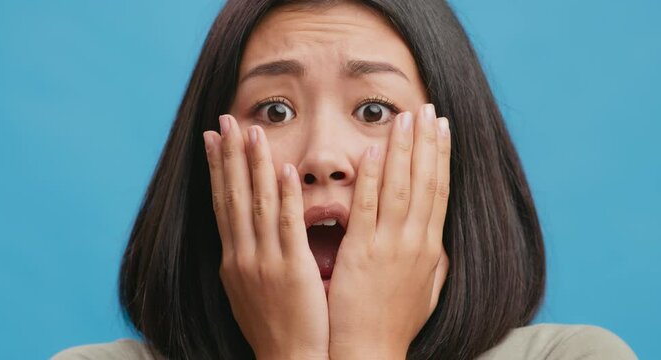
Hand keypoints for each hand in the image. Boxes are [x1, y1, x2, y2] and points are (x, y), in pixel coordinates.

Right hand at [203, 115, 328, 359]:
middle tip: (224, 120)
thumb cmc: (275, 328)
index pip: (222, 204)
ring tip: (251, 131)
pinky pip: (287, 226)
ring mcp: (264, 262)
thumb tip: (243, 236)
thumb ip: (247, 260)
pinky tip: (284, 169)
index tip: (213, 139)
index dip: (217, 169)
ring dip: (253, 165)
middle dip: (228, 156)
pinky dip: (284, 196)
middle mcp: (242, 255)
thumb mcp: (250, 291)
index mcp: (233, 259)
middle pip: (232, 196)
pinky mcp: (291, 270)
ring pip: (257, 204)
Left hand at [327, 104, 450, 358]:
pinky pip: (367, 208)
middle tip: (428, 108)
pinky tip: (370, 150)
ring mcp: (390, 246)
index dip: (441, 157)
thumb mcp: (425, 293)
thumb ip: (434, 264)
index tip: (442, 129)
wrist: (371, 353)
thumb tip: (440, 244)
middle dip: (427, 142)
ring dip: (403, 150)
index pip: (438, 192)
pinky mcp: (362, 253)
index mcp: (429, 249)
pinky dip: (371, 178)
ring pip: (400, 188)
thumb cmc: (394, 324)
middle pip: (424, 182)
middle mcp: (415, 242)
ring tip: (405, 117)